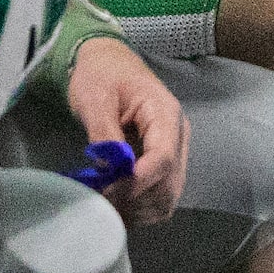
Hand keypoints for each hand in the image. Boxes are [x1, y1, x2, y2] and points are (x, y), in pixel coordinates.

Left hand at [64, 36, 188, 225]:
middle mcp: (177, 136)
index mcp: (165, 114)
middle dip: (135, 199)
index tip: (107, 192)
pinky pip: (160, 197)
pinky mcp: (164, 164)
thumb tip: (111, 171)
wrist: (107, 64)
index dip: (137, 182)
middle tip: (100, 199)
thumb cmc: (101, 75)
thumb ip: (104, 134)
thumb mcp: (95, 98)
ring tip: (105, 202)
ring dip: (137, 208)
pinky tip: (116, 202)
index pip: (163, 158)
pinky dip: (140, 208)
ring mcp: (174, 152)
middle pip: (169, 184)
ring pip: (167, 197)